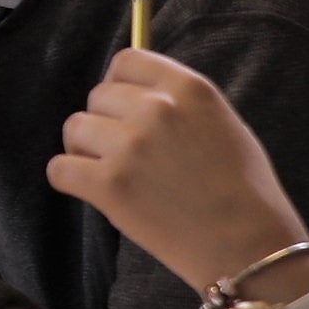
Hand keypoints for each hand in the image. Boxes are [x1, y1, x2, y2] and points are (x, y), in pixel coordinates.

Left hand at [47, 50, 308, 292]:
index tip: (121, 108)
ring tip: (112, 174)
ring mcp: (130, 145)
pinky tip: (94, 192)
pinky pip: (59, 169)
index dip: (118, 85)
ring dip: (84, 150)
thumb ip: (179, 104)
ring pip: (74, 129)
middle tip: (125, 154)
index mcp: (189, 89)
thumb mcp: (224, 126)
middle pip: (97, 96)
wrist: (250, 248)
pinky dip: (70, 181)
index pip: (127, 61)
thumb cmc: (245, 192)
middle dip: (105, 122)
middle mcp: (157, 109)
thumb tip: (134, 93)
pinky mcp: (109, 184)